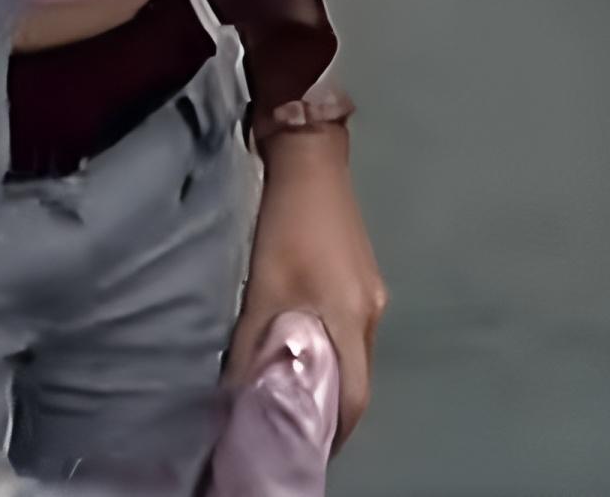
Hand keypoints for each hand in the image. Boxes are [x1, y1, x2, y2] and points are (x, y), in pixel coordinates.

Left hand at [231, 130, 383, 449]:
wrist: (310, 160)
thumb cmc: (285, 227)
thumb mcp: (261, 288)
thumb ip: (253, 345)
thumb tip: (239, 395)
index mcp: (350, 321)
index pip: (353, 399)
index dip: (333, 432)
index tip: (307, 449)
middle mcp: (369, 313)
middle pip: (358, 379)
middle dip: (331, 409)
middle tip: (296, 424)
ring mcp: (370, 292)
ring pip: (355, 353)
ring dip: (331, 376)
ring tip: (296, 387)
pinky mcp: (363, 276)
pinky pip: (351, 327)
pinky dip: (331, 347)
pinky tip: (304, 340)